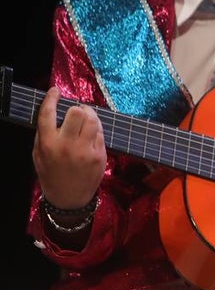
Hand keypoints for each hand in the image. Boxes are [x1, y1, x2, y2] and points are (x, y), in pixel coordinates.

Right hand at [32, 87, 105, 210]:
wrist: (69, 199)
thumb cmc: (52, 175)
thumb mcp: (38, 157)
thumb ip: (42, 135)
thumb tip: (51, 112)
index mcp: (47, 145)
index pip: (47, 114)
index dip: (51, 98)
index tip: (54, 90)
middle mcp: (66, 146)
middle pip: (76, 112)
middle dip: (76, 108)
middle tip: (75, 111)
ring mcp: (85, 150)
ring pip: (92, 119)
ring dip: (89, 114)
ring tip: (85, 117)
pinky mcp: (100, 155)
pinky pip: (100, 132)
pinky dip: (96, 127)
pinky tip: (92, 130)